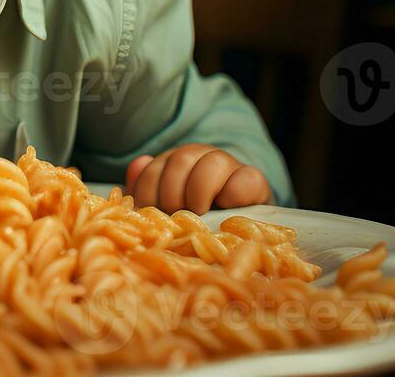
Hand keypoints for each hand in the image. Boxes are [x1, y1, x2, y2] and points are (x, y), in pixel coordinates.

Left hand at [125, 144, 270, 214]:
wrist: (239, 236)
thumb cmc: (196, 225)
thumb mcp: (166, 210)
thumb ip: (147, 189)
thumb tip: (139, 162)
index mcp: (178, 163)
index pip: (155, 166)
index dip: (148, 191)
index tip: (153, 214)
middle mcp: (203, 157)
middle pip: (181, 159)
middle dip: (172, 194)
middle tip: (177, 219)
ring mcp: (231, 167)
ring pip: (213, 162)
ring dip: (199, 193)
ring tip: (199, 216)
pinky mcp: (255, 182)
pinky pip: (247, 178)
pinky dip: (233, 195)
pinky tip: (226, 210)